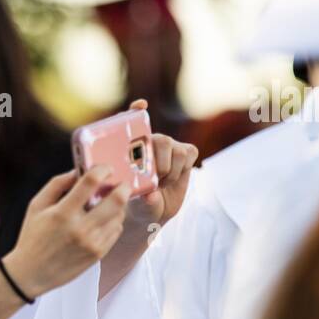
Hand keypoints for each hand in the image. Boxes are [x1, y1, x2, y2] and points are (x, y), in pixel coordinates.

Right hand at [3, 164, 130, 298]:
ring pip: (119, 216)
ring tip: (108, 203)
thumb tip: (77, 171)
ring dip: (117, 205)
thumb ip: (56, 185)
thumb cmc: (32, 237)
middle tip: (121, 183)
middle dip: (123, 187)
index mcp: (63, 213)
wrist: (31, 273)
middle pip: (117, 200)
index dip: (102, 170)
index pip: (90, 183)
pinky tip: (102, 220)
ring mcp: (92, 242)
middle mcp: (80, 228)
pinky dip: (113, 221)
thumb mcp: (36, 206)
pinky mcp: (98, 254)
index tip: (105, 168)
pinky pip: (116, 231)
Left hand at [117, 98, 198, 231]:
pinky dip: (183, 168)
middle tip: (155, 182)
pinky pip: (189, 152)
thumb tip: (152, 195)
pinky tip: (174, 178)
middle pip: (161, 140)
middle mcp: (149, 142)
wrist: (154, 211)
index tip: (141, 106)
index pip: (130, 123)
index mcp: (129, 149)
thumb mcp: (136, 206)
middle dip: (161, 165)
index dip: (135, 112)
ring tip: (162, 183)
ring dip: (172, 172)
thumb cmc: (137, 205)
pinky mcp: (185, 152)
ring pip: (177, 150)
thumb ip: (144, 201)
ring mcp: (168, 145)